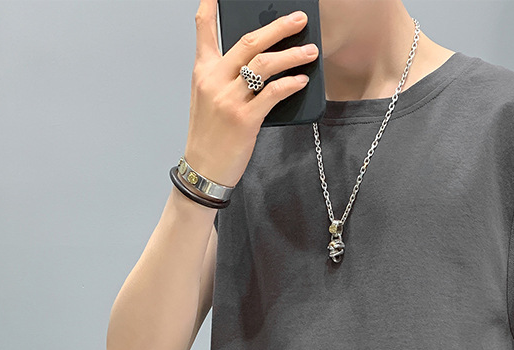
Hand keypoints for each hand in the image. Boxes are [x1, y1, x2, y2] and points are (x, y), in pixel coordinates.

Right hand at [184, 0, 319, 186]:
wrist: (204, 170)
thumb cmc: (210, 137)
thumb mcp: (208, 101)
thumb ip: (227, 79)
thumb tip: (260, 65)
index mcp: (203, 72)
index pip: (204, 29)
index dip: (211, 6)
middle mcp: (214, 80)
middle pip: (249, 42)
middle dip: (278, 28)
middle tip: (299, 19)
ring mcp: (229, 99)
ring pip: (264, 65)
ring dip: (292, 55)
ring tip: (311, 51)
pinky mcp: (244, 119)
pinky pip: (273, 94)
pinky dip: (290, 84)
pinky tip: (303, 81)